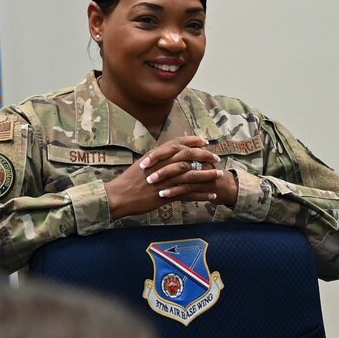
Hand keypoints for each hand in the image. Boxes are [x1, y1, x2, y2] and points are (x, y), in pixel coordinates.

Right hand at [106, 137, 238, 216]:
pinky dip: (201, 194)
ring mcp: (166, 181)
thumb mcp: (142, 164)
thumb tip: (166, 156)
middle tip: (216, 157)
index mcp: (156, 157)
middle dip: (204, 156)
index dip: (192, 141)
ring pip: (191, 174)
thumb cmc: (128, 181)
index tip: (204, 141)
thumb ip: (156, 159)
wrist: (119, 196)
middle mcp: (162, 166)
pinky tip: (211, 195)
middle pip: (188, 157)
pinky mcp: (167, 195)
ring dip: (207, 174)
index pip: (177, 144)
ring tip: (219, 174)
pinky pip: (188, 194)